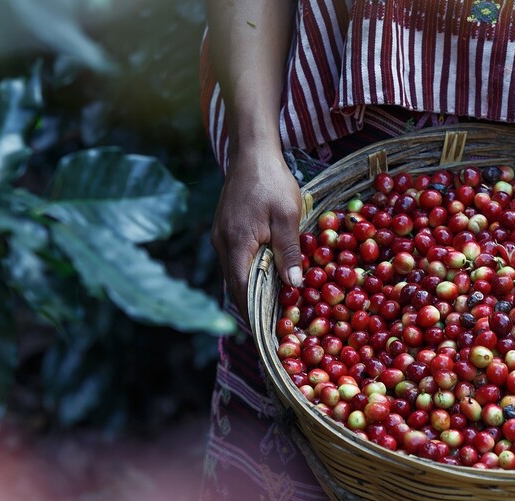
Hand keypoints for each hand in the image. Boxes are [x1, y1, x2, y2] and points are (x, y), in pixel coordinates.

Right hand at [210, 145, 303, 322]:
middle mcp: (222, 243)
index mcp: (236, 244)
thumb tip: (293, 285)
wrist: (252, 152)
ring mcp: (221, 236)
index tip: (264, 334)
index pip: (240, 290)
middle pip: (235, 284)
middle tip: (272, 327)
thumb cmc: (272, 181)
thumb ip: (289, 252)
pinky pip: (236, 259)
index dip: (252, 314)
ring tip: (271, 308)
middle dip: (252, 307)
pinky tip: (265, 278)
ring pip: (234, 272)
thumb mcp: (288, 216)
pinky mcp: (225, 229)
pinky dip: (248, 272)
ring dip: (251, 290)